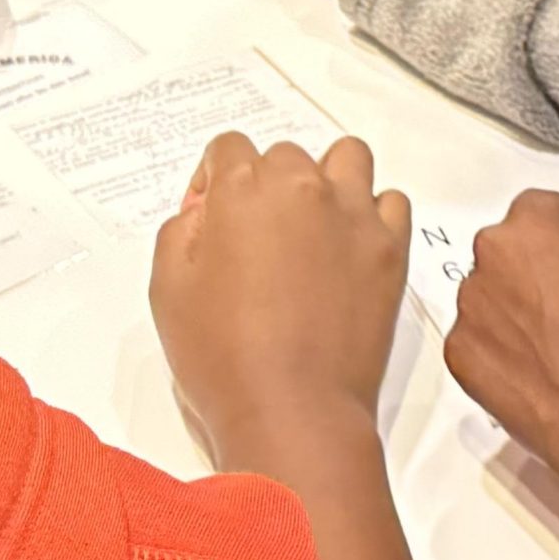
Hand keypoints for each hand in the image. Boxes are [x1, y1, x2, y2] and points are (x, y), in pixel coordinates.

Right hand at [150, 134, 410, 462]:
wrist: (292, 411)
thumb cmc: (226, 358)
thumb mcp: (167, 287)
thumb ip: (181, 230)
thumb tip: (204, 213)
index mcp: (243, 189)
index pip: (228, 148)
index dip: (213, 181)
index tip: (212, 217)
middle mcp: (302, 188)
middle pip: (284, 156)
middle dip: (266, 187)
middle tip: (256, 239)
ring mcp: (352, 215)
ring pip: (346, 158)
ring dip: (326, 180)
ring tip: (311, 226)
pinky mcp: (388, 249)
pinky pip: (391, 203)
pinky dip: (372, 214)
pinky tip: (349, 247)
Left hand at [444, 193, 558, 525]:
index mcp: (538, 222)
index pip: (546, 212)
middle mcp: (492, 256)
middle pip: (511, 251)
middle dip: (538, 271)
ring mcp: (470, 309)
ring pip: (491, 295)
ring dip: (516, 309)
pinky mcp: (460, 358)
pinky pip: (477, 340)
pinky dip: (500, 351)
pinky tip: (540, 373)